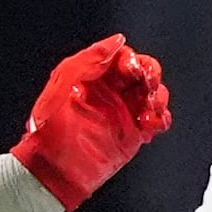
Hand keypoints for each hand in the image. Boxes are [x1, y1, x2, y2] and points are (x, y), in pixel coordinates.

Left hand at [10, 34, 171, 210]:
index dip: (133, 60)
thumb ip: (90, 59)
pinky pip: (158, 119)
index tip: (132, 71)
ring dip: (158, 99)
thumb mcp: (64, 84)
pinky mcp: (133, 133)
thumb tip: (117, 41)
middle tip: (148, 87)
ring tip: (147, 112)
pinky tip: (149, 126)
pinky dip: (161, 119)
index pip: (122, 56)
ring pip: (155, 93)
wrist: (55, 171)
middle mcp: (110, 92)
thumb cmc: (50, 130)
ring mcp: (123, 112)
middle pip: (144, 71)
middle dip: (151, 76)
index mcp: (92, 76)